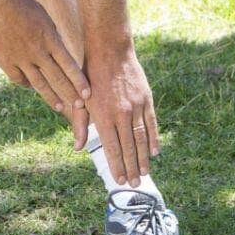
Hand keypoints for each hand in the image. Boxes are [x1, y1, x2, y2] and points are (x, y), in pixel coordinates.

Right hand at [0, 0, 90, 140]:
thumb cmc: (22, 5)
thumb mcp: (44, 18)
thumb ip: (53, 37)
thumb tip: (63, 52)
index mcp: (49, 38)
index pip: (69, 65)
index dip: (79, 81)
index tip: (88, 94)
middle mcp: (37, 50)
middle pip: (57, 78)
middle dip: (70, 94)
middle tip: (80, 107)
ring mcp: (20, 57)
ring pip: (39, 83)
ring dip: (51, 97)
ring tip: (59, 107)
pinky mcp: (5, 60)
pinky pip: (19, 79)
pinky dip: (27, 85)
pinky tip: (33, 88)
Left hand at [83, 48, 158, 187]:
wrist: (109, 49)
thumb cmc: (89, 74)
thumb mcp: (80, 99)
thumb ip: (80, 124)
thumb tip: (78, 148)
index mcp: (103, 115)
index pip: (111, 147)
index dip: (116, 165)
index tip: (119, 180)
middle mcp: (121, 113)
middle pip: (128, 147)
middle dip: (131, 168)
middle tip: (134, 185)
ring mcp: (135, 106)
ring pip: (142, 138)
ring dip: (144, 158)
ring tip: (145, 173)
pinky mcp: (146, 98)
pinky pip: (151, 123)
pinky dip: (154, 139)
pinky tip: (156, 152)